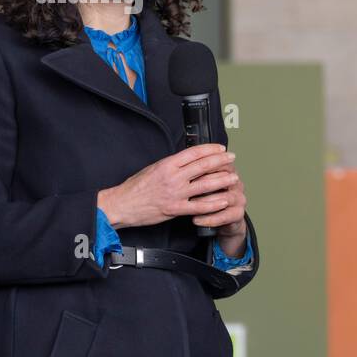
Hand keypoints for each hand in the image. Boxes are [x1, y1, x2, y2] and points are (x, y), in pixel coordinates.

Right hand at [96, 144, 245, 246]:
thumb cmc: (136, 187)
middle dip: (221, 161)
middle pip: (203, 166)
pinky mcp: (175, 209)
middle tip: (232, 159)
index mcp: (167, 164)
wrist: (122, 204)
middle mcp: (173, 177)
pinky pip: (199, 206)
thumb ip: (172, 165)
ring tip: (234, 177)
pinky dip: (214, 203)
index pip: (194, 153)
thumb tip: (188, 160)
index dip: (210, 149)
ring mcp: (175, 193)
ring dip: (222, 180)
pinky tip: (224, 200)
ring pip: (205, 185)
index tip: (221, 148)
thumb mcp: (153, 168)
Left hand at [194, 158, 248, 256]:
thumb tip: (180, 163)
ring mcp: (239, 199)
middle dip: (205, 180)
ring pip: (225, 198)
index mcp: (230, 171)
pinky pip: (224, 216)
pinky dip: (208, 218)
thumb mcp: (207, 179)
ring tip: (191, 202)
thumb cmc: (212, 194)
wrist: (227, 215)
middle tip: (188, 184)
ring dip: (206, 201)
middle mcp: (237, 184)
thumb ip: (199, 170)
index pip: (221, 164)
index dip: (205, 166)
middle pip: (224, 178)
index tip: (188, 168)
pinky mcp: (238, 214)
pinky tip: (196, 219)